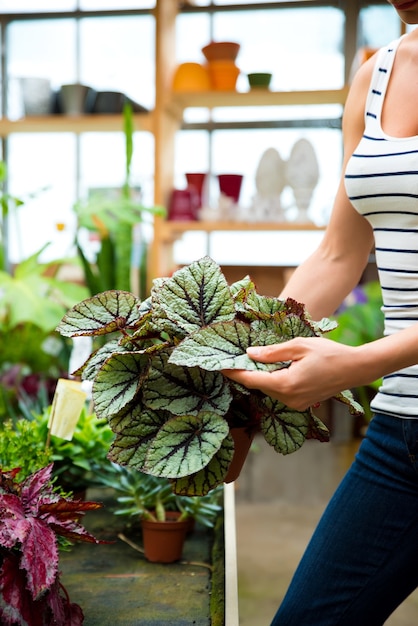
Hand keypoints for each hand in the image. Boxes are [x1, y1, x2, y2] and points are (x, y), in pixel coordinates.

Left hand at [223, 337, 359, 410]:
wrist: (355, 368)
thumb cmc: (329, 353)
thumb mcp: (299, 346)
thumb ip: (272, 352)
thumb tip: (249, 354)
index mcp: (286, 384)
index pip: (251, 380)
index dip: (234, 373)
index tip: (220, 367)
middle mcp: (289, 399)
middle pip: (259, 386)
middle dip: (248, 373)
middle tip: (237, 357)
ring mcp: (296, 404)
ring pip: (269, 390)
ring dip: (262, 377)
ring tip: (256, 360)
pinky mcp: (301, 404)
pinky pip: (280, 392)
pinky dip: (274, 381)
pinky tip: (275, 368)